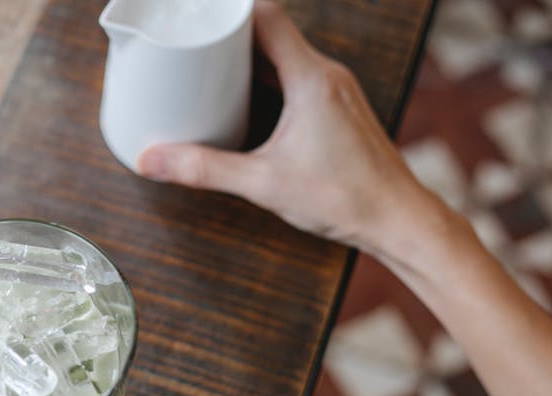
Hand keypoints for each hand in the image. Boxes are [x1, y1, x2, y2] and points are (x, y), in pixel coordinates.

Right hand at [136, 0, 447, 260]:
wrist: (398, 220)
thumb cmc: (346, 198)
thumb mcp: (263, 183)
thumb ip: (204, 169)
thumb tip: (153, 160)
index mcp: (312, 79)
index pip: (267, 19)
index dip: (230, 14)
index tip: (198, 19)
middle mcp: (327, 76)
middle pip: (272, 35)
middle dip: (230, 40)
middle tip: (192, 51)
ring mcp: (336, 92)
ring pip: (286, 57)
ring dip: (250, 63)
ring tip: (210, 75)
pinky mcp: (338, 110)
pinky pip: (298, 79)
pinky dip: (269, 82)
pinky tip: (247, 104)